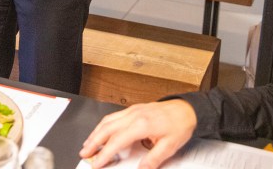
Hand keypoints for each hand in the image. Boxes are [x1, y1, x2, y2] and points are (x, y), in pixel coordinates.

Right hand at [79, 101, 196, 168]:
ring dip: (96, 132)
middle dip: (93, 142)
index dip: (104, 154)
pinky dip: (104, 125)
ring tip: (88, 143)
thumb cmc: (180, 125)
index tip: (96, 163)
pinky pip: (114, 116)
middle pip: (106, 128)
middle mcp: (134, 115)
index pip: (116, 141)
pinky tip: (101, 131)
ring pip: (108, 120)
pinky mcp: (134, 109)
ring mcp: (133, 110)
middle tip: (84, 153)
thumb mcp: (169, 146)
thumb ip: (153, 159)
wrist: (187, 109)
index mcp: (141, 125)